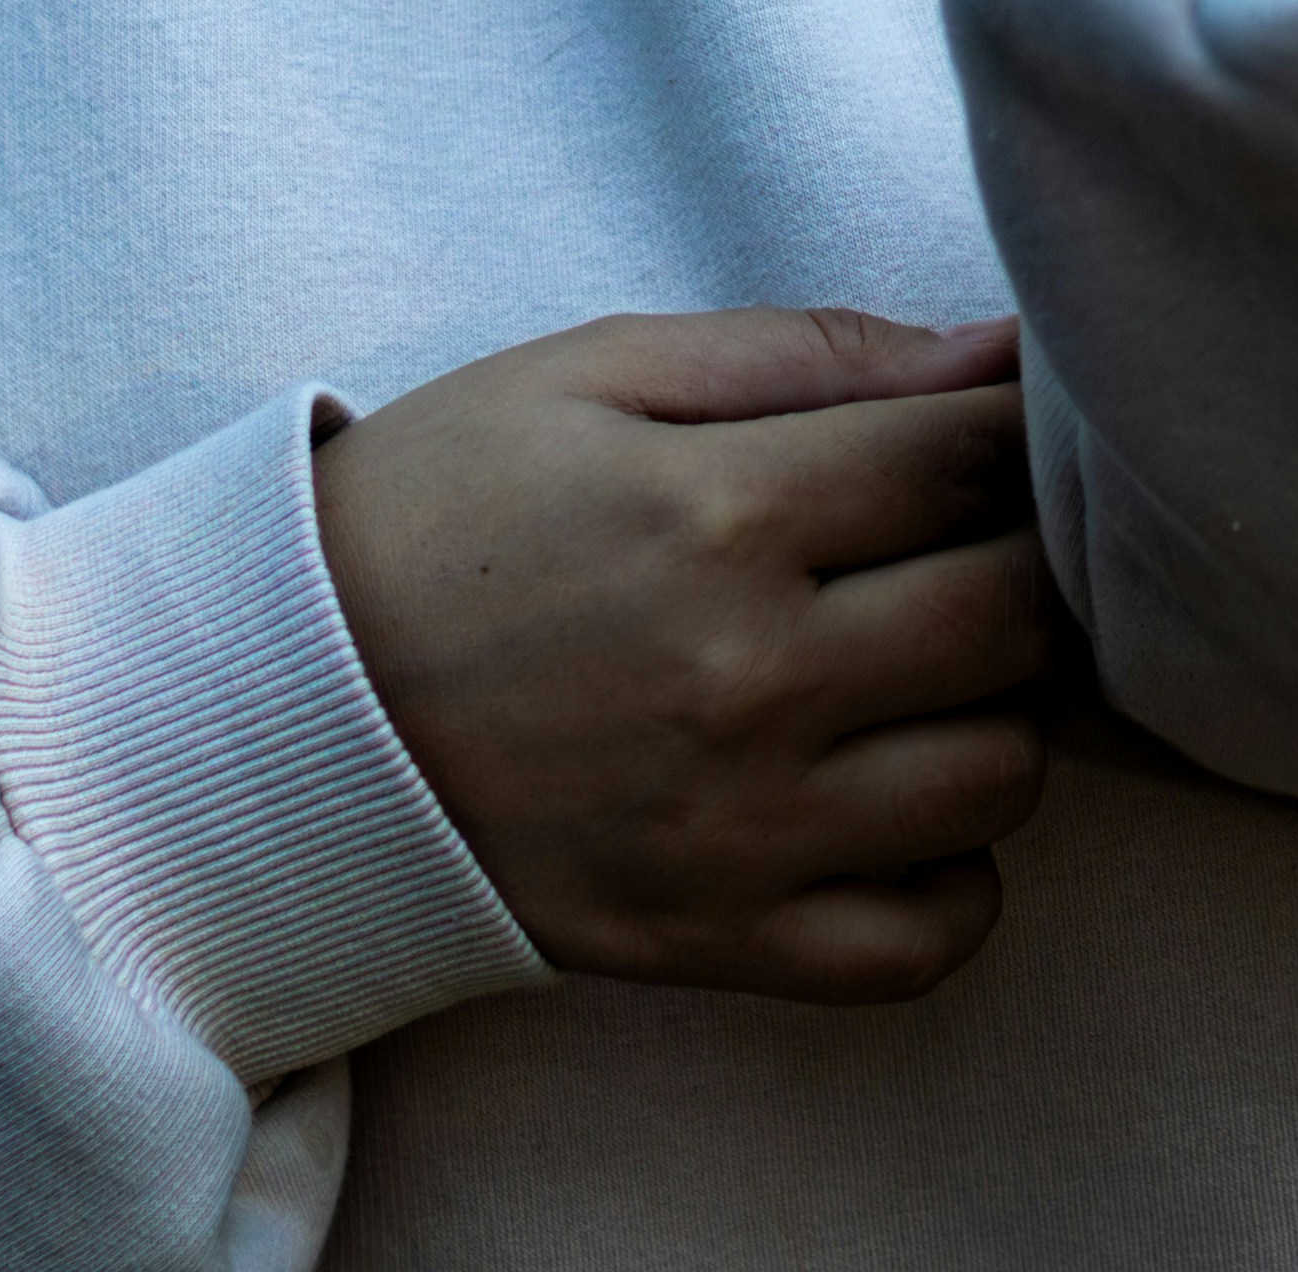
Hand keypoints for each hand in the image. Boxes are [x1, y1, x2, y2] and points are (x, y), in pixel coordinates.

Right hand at [311, 306, 1047, 1001]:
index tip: (985, 423)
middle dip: (1018, 556)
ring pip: (1002, 776)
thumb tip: (994, 356)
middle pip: (1017, 614)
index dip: (1010, 424)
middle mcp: (750, 680)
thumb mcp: (598, 368)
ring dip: (991, 709)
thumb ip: (807, 351)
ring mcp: (741, 831)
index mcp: (718, 511)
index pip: (974, 457)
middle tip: (953, 536)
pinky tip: (888, 797)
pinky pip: (930, 942)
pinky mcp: (717, 945)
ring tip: (913, 662)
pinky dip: (950, 875)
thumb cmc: (443, 508)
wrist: (279, 714)